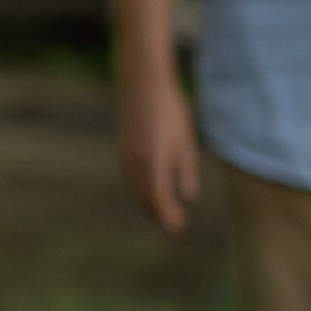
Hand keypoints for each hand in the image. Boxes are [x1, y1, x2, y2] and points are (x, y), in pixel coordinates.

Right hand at [118, 75, 201, 233]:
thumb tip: (188, 197)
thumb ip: (186, 169)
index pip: (160, 199)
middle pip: (146, 199)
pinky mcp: (122, 150)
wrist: (143, 83)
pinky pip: (130, 180)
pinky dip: (140, 192)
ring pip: (135, 191)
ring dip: (148, 205)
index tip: (179, 228)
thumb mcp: (185, 140)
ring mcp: (126, 157)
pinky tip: (151, 194)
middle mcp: (136, 162)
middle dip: (159, 215)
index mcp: (154, 160)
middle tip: (176, 226)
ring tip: (165, 214)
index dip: (168, 216)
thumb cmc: (170, 109)